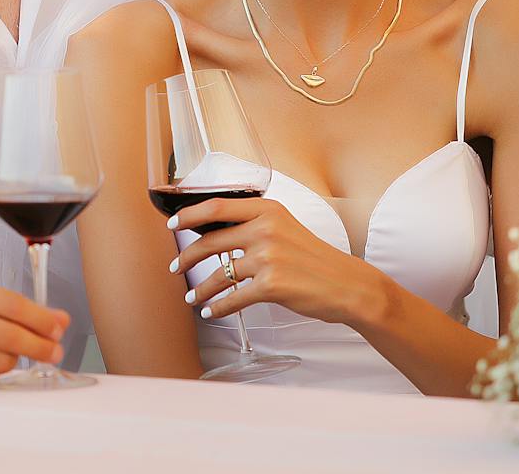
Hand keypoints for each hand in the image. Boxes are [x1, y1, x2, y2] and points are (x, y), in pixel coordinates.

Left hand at [167, 197, 383, 327]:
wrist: (346, 284)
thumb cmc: (315, 258)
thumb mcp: (286, 227)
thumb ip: (255, 225)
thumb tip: (216, 233)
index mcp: (268, 210)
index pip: (217, 206)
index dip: (189, 214)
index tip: (172, 223)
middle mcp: (265, 230)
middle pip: (211, 242)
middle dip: (187, 257)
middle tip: (175, 267)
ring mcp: (268, 258)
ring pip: (219, 274)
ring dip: (200, 289)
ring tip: (192, 297)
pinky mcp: (271, 285)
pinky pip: (233, 298)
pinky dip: (218, 308)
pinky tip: (211, 312)